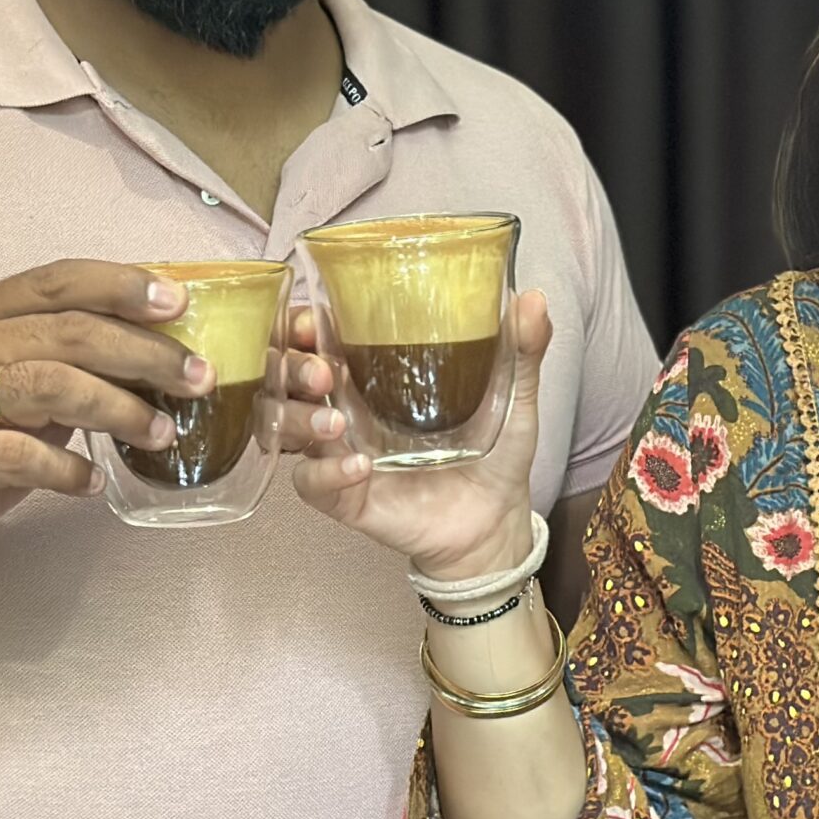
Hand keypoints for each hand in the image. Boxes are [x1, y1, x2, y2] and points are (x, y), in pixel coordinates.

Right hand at [0, 259, 327, 581]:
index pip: (61, 280)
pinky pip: (16, 454)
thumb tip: (178, 344)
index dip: (122, 285)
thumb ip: (85, 356)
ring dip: (117, 409)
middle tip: (198, 380)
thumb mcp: (36, 383)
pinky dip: (65, 468)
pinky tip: (95, 482)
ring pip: (48, 386)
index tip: (180, 303)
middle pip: (69, 333)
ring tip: (161, 433)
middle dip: (144, 354)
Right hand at [288, 289, 552, 581]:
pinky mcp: (345, 496)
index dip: (301, 324)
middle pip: (286, 377)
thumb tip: (533, 297)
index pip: (316, 337)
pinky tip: (359, 467)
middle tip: (324, 370)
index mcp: (373, 373)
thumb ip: (521, 350)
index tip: (312, 316)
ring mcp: (341, 452)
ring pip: (285, 426)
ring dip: (300, 417)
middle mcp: (347, 408)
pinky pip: (312, 483)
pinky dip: (327, 473)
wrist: (497, 521)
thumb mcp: (513, 396)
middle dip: (292, 366)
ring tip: (337, 421)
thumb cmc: (494, 450)